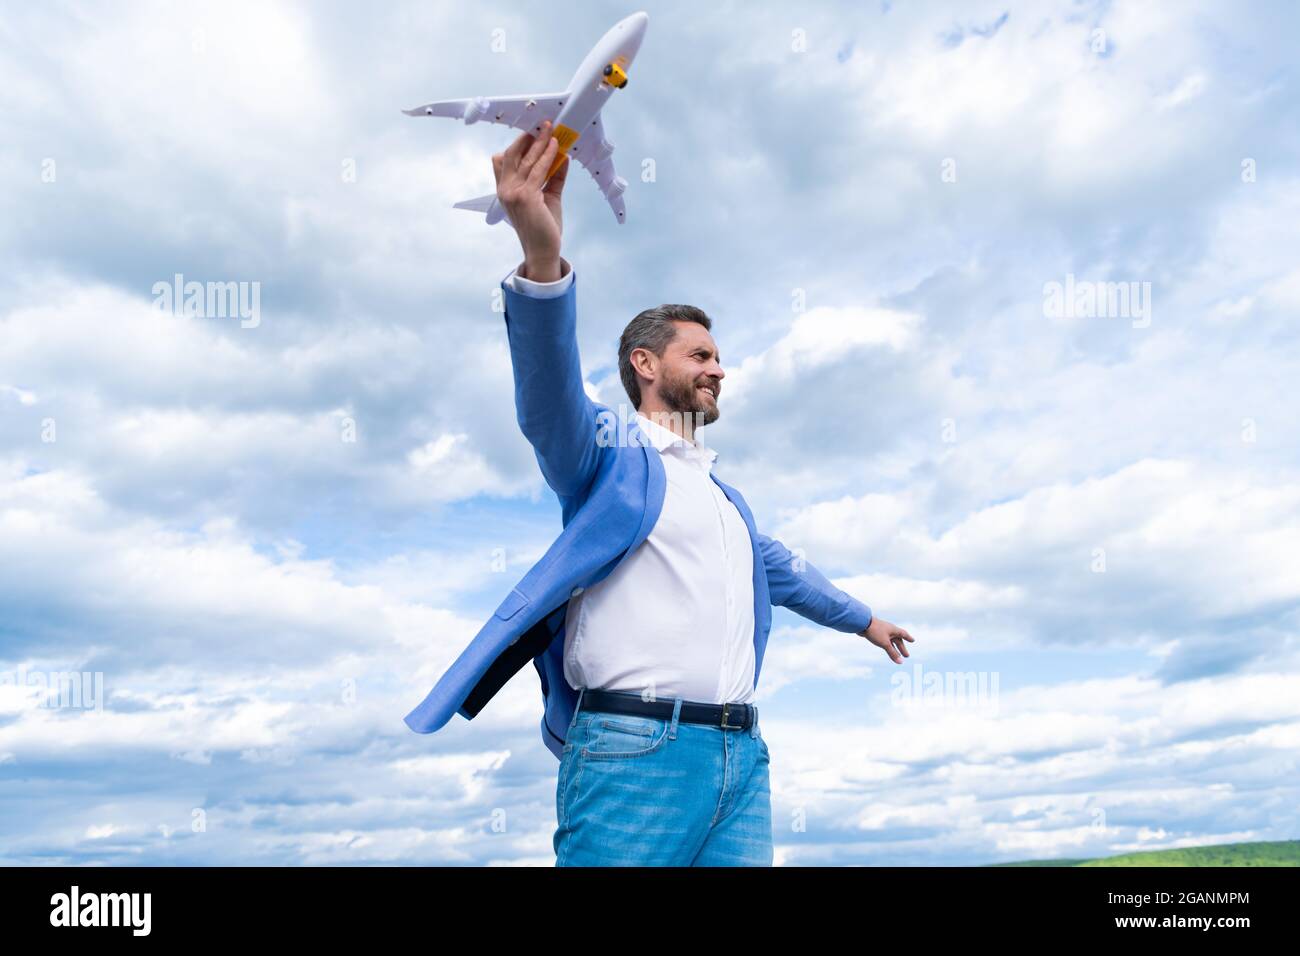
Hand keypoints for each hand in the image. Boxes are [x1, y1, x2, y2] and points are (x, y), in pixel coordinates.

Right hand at [492, 120, 568, 281]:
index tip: (532, 131)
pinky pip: (539, 170)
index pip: (503, 160)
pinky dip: (548, 156)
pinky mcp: (526, 197)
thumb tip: (563, 157)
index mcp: (504, 190)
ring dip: (541, 142)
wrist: (543, 250)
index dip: (517, 143)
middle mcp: (505, 190)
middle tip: (543, 124)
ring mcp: (513, 193)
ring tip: (552, 129)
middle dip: (529, 137)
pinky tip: (556, 147)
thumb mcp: (548, 197)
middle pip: (514, 155)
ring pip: (528, 160)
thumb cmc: (544, 227)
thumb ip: (554, 177)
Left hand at [859, 617, 914, 663]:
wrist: (861, 623)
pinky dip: (888, 646)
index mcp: (894, 630)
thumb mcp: (885, 644)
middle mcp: (889, 630)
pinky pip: (884, 641)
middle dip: (902, 648)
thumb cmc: (875, 631)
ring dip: (895, 649)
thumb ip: (893, 653)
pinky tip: (886, 649)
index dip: (908, 638)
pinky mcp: (876, 633)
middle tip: (906, 656)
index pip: (904, 634)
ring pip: (891, 641)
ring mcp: (882, 631)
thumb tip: (901, 662)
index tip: (913, 640)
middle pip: (898, 640)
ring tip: (898, 655)